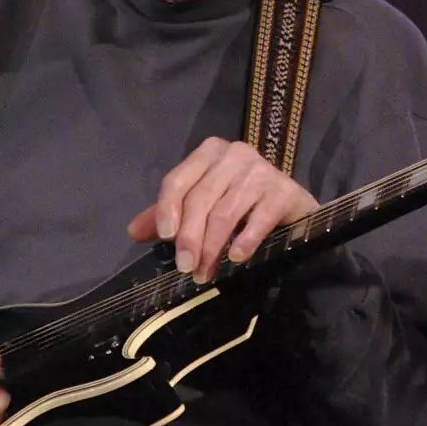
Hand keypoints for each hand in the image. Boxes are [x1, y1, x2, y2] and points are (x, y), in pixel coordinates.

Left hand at [127, 137, 318, 284]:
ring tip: (205, 273)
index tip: (164, 238)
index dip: (167, 209)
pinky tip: (235, 258)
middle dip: (190, 237)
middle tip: (185, 268)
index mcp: (210, 152)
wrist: (292, 205)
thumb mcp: (202, 204)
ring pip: (226, 212)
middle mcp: (235, 154)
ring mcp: (262, 170)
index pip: (179, 179)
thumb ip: (170, 214)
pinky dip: (244, 241)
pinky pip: (258, 219)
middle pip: (201, 198)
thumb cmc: (241, 202)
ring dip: (212, 247)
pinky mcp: (284, 190)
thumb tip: (133, 231)